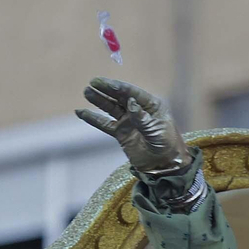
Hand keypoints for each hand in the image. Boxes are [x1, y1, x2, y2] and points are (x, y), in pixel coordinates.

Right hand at [76, 77, 190, 177]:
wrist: (165, 166)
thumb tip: (130, 102)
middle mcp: (138, 110)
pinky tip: (81, 112)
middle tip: (93, 82)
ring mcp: (128, 121)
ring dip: (98, 100)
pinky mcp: (121, 133)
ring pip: (110, 107)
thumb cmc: (167, 146)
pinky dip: (93, 118)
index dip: (119, 88)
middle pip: (119, 97)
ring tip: (86, 91)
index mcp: (151, 105)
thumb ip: (142, 118)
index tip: (106, 84)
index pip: (132, 93)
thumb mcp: (157, 131)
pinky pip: (104, 124)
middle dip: (106, 89)